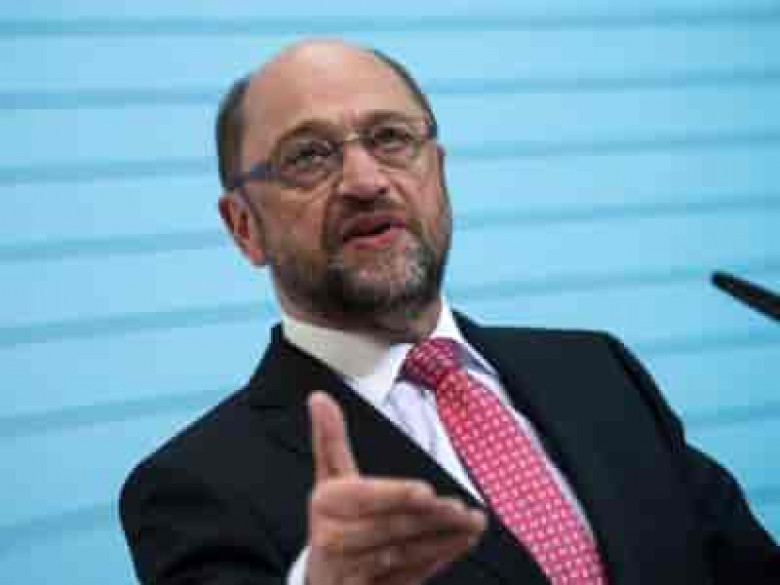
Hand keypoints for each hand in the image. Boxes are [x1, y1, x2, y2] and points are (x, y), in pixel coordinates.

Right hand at [305, 392, 485, 584]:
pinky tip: (462, 541)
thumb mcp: (329, 477)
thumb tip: (319, 397)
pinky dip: (440, 558)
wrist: (322, 576)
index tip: (427, 491)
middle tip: (462, 508)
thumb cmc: (332, 518)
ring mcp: (352, 571)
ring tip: (473, 523)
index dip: (396, 495)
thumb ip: (329, 438)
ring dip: (444, 539)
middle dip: (430, 519)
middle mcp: (334, 539)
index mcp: (326, 504)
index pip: (364, 498)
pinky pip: (411, 575)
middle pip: (390, 528)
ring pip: (405, 553)